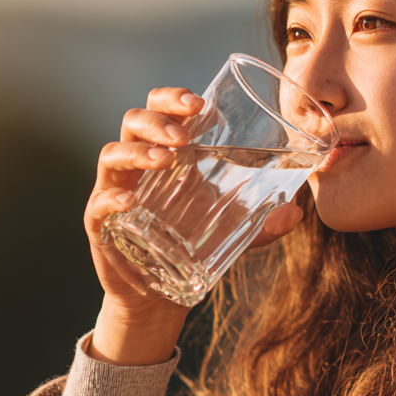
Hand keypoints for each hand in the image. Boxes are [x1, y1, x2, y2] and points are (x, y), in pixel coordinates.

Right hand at [84, 87, 304, 363]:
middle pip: (135, 122)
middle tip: (184, 134)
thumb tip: (297, 212)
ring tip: (166, 159)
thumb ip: (264, 221)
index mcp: (166, 154)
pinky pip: (98, 203)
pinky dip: (111, 198)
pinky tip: (129, 201)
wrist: (158, 297)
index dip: (174, 98)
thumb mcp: (235, 232)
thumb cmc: (191, 249)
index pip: (162, 110)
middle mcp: (137, 165)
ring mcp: (114, 191)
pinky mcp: (101, 224)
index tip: (200, 104)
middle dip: (159, 120)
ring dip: (139, 151)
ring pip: (113, 153)